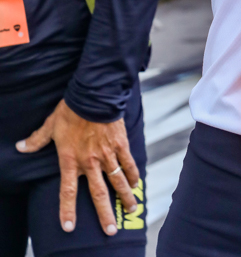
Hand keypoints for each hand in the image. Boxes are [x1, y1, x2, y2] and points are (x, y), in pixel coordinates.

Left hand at [16, 98, 140, 235]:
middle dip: (105, 214)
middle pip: (99, 194)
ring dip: (125, 197)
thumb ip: (37, 139)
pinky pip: (128, 163)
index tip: (69, 227)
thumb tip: (21, 146)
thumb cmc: (71, 110)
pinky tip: (136, 183)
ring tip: (131, 209)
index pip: (68, 191)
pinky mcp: (120, 144)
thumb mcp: (51, 125)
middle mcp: (90, 162)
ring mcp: (107, 154)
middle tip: (111, 231)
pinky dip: (133, 174)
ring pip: (118, 181)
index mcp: (71, 160)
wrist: (95, 94)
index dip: (67, 210)